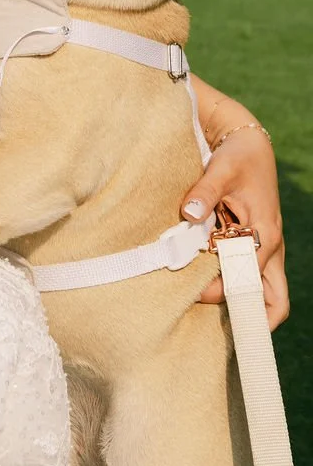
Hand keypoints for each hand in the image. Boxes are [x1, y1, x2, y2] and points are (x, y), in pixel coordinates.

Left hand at [181, 86, 286, 328]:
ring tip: (206, 307)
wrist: (248, 144)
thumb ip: (204, 192)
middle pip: (276, 300)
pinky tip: (205, 285)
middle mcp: (270, 247)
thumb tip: (188, 213)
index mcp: (265, 233)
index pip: (250, 279)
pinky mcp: (254, 244)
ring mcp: (264, 248)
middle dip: (252, 316)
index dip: (225, 291)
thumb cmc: (237, 157)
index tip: (195, 293)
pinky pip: (251, 276)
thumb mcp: (220, 170)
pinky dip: (235, 285)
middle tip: (215, 320)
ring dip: (242, 302)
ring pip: (265, 291)